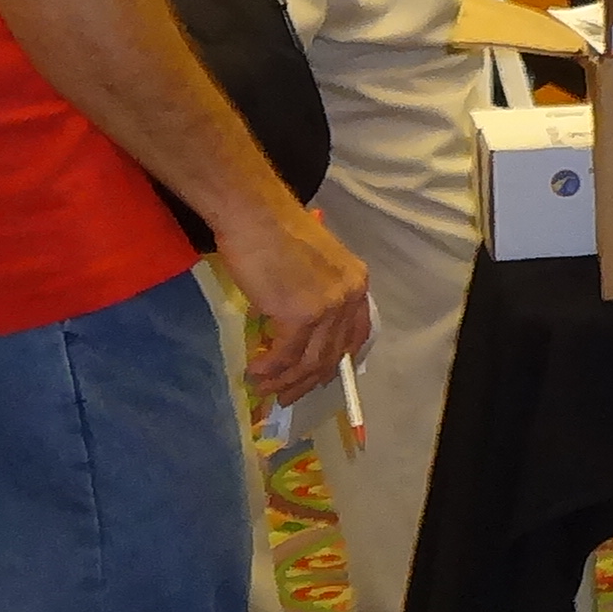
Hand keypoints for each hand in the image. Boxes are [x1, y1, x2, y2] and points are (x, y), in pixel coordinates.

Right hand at [213, 198, 373, 411]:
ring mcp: (327, 308)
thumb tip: (298, 327)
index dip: (338, 361)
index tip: (320, 378)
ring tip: (264, 389)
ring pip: (310, 361)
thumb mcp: (312, 265)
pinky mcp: (300, 316)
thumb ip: (316, 294)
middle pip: (333, 354)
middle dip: (308, 381)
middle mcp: (350, 298)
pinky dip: (270, 369)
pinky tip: (256, 373)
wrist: (256, 215)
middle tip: (287, 396)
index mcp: (357, 283)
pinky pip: (286, 354)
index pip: (356, 334)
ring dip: (285, 381)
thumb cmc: (274, 232)